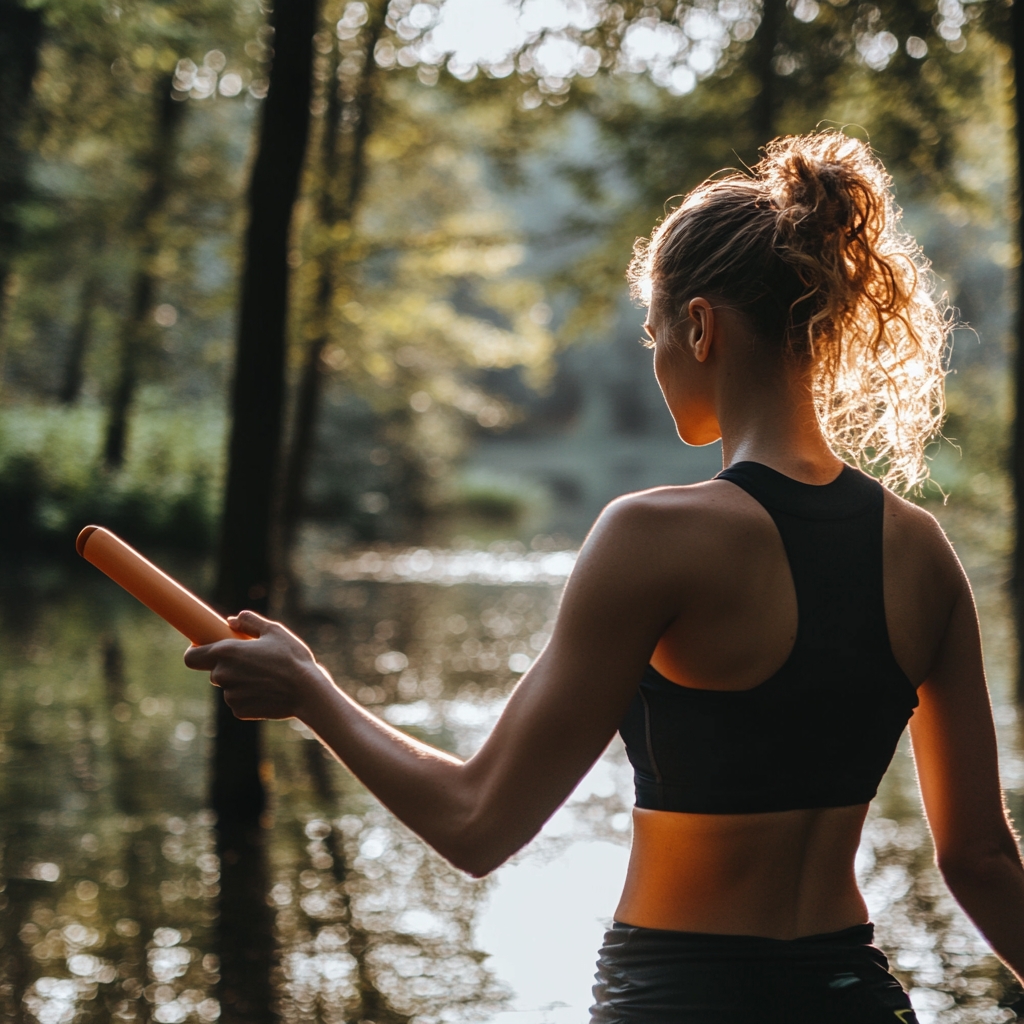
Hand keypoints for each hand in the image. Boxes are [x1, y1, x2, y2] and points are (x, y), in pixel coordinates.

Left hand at [183, 610, 329, 720]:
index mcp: (227, 652)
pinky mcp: (239, 711)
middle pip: (214, 671)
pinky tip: (268, 691)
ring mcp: (230, 696)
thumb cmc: (292, 658)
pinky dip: (248, 697)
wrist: (307, 692)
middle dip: (228, 666)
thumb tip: (232, 620)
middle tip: (252, 661)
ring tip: (266, 677)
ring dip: (240, 682)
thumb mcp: (275, 631)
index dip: (195, 652)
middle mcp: (223, 675)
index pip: (191, 657)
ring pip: (228, 686)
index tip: (204, 648)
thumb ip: (249, 622)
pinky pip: (238, 701)